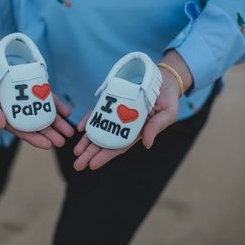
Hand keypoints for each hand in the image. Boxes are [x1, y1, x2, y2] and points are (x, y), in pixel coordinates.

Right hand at [0, 49, 73, 148]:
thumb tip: (0, 124)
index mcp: (1, 115)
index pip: (20, 129)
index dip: (34, 138)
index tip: (48, 145)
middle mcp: (14, 109)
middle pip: (34, 124)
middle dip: (49, 133)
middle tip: (63, 141)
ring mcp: (23, 97)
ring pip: (42, 111)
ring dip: (56, 122)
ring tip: (69, 131)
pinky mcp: (29, 84)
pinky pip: (44, 95)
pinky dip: (55, 103)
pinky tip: (66, 111)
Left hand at [73, 50, 191, 170]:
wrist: (164, 79)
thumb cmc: (168, 99)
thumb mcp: (168, 114)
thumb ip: (156, 127)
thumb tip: (147, 144)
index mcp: (137, 132)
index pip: (118, 147)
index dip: (105, 156)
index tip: (92, 165)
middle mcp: (124, 126)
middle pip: (105, 142)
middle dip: (91, 153)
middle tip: (78, 164)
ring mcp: (117, 115)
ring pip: (99, 130)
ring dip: (87, 141)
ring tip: (76, 152)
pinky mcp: (113, 103)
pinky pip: (99, 113)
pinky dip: (90, 120)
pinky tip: (81, 128)